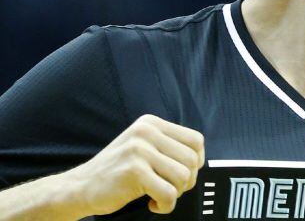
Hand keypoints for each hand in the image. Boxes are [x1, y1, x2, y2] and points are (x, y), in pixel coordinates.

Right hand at [64, 114, 204, 215]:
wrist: (79, 187)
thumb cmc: (116, 171)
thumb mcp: (142, 147)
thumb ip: (168, 146)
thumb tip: (200, 160)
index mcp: (151, 123)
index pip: (196, 140)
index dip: (196, 161)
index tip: (181, 173)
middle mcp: (146, 132)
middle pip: (193, 160)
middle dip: (186, 181)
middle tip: (168, 188)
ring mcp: (140, 150)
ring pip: (184, 177)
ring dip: (175, 193)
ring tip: (159, 195)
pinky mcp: (134, 171)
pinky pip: (169, 193)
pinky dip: (165, 205)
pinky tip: (151, 203)